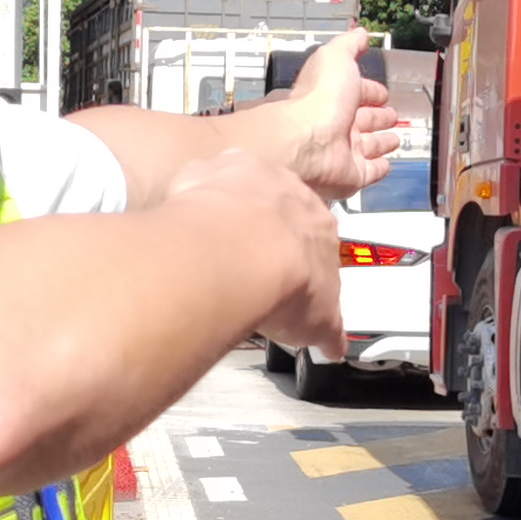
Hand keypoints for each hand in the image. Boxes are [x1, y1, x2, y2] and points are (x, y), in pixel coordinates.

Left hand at [172, 144, 343, 356]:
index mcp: (321, 225)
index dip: (296, 255)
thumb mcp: (320, 322)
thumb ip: (329, 331)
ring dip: (227, 213)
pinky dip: (190, 199)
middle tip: (243, 262)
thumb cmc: (286, 283)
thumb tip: (335, 347)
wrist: (242, 257)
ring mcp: (248, 178)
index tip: (284, 273)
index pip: (313, 235)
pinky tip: (185, 229)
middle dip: (261, 229)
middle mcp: (289, 192)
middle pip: (276, 206)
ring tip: (211, 249)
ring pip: (238, 188)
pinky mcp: (209, 172)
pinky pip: (198, 180)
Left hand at [271, 29, 407, 203]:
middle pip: (361, 120)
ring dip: (381, 142)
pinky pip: (369, 171)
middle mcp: (335, 124)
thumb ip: (348, 45)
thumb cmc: (319, 98)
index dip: (369, 90)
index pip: (354, 92)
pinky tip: (387, 163)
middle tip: (391, 114)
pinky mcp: (351, 175)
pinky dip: (379, 168)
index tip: (382, 92)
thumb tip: (359, 33)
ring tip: (394, 138)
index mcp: (331, 96)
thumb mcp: (335, 57)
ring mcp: (343, 151)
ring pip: (367, 145)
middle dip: (377, 116)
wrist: (308, 142)